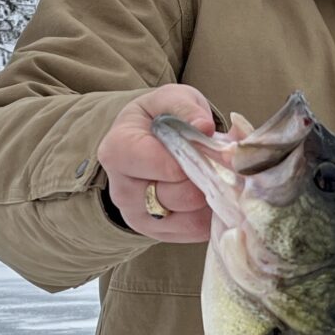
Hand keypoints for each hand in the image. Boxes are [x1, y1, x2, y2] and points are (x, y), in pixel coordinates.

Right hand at [97, 85, 214, 241]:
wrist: (143, 143)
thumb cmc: (157, 119)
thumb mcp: (169, 99)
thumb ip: (186, 108)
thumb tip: (204, 127)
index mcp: (118, 152)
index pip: (167, 167)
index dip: (195, 158)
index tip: (209, 144)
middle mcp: (122, 192)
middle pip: (183, 195)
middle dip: (207, 177)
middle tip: (216, 160)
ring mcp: (138, 218)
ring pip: (192, 219)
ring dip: (212, 197)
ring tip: (213, 174)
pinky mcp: (157, 234)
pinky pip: (197, 232)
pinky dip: (211, 214)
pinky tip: (209, 192)